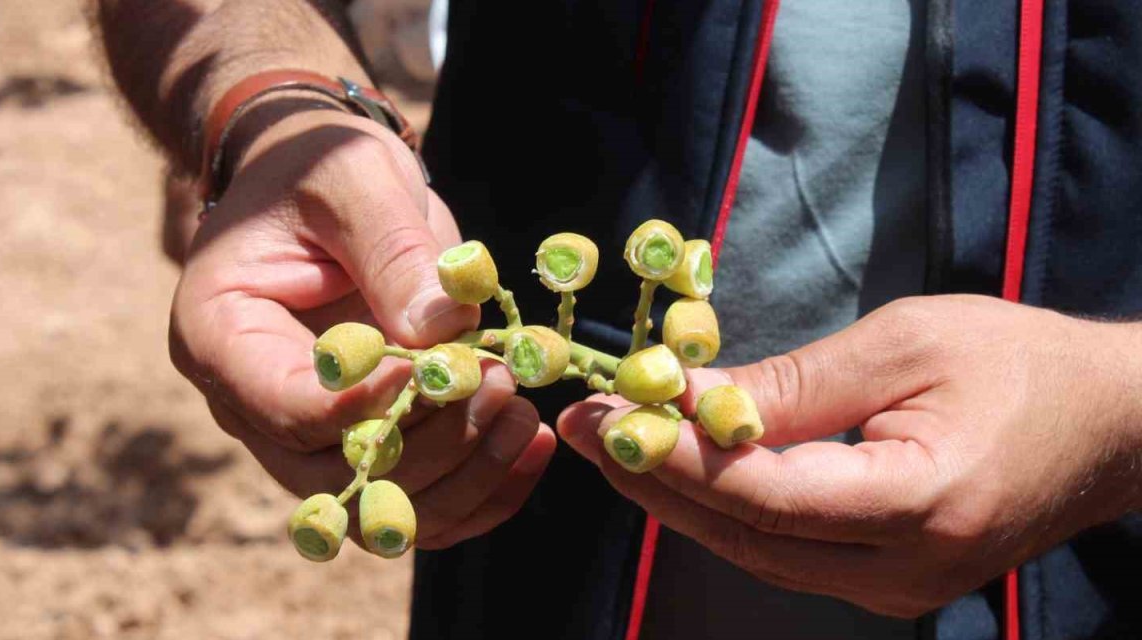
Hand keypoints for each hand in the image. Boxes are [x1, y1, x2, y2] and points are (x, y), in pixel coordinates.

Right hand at [170, 108, 555, 548]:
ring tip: (525, 415)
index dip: (377, 403)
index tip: (450, 365)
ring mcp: (300, 436)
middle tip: (503, 386)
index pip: (293, 408)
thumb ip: (393, 251)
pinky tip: (533, 445)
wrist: (321, 184)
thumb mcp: (354, 178)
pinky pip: (417, 502)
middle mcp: (248, 403)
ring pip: (381, 508)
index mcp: (219, 335)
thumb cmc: (321, 165)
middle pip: (336, 475)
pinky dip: (480, 490)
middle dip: (431, 447)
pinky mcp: (357, 443)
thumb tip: (444, 334)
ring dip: (463, 479)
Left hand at [558, 295, 1141, 615]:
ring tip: (611, 443)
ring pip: (755, 553)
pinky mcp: (889, 579)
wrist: (1110, 425)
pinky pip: (784, 552)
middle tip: (583, 427)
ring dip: (677, 498)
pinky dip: (726, 511)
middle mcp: (904, 568)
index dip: (673, 456)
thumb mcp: (905, 344)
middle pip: (744, 535)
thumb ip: (794, 384)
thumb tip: (691, 398)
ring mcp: (897, 587)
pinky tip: (679, 470)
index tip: (605, 413)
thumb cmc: (1020, 364)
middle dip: (653, 480)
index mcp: (920, 501)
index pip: (762, 494)